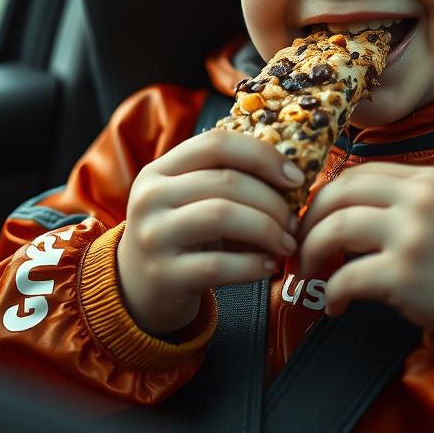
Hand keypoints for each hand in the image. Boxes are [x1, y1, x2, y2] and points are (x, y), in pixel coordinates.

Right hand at [117, 129, 302, 335]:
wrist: (137, 288)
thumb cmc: (182, 235)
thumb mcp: (191, 199)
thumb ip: (227, 179)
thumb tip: (293, 177)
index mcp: (161, 168)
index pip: (217, 143)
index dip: (263, 156)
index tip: (296, 177)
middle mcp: (150, 196)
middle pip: (226, 181)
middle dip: (272, 200)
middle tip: (295, 221)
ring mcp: (153, 236)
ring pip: (222, 216)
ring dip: (267, 229)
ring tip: (287, 243)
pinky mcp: (163, 275)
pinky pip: (218, 265)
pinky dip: (253, 265)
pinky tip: (268, 266)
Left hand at [296, 163, 433, 336]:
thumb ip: (403, 198)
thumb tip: (344, 207)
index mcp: (426, 180)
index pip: (358, 172)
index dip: (326, 193)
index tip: (313, 216)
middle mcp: (417, 200)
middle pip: (339, 193)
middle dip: (309, 219)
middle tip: (299, 243)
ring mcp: (411, 235)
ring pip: (335, 228)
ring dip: (311, 252)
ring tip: (309, 272)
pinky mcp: (404, 274)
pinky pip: (347, 277)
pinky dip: (332, 293)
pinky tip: (334, 305)